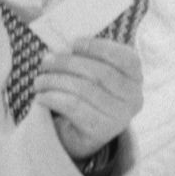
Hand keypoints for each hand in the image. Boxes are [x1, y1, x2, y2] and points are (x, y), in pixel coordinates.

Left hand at [38, 36, 142, 158]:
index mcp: (135, 76)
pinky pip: (73, 107)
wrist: (83, 132)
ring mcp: (119, 116)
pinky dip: (53, 98)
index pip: (123, 58)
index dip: (97, 47)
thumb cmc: (88, 93)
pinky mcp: (100, 130)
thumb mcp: (92, 71)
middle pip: (100, 73)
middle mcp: (133, 97)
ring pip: (84, 90)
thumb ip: (84, 56)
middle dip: (68, 63)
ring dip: (55, 81)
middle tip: (45, 61)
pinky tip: (42, 97)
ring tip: (39, 81)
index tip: (73, 43)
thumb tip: (62, 48)